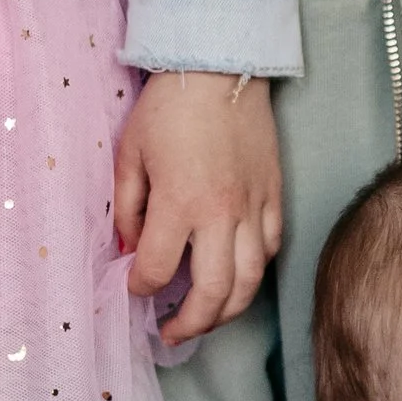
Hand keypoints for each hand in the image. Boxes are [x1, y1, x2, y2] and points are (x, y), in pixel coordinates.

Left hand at [113, 72, 280, 343]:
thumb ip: (127, 207)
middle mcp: (221, 214)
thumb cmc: (169, 108)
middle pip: (213, 293)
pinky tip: (238, 277)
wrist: (221, 68)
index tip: (133, 287)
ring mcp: (254, 207)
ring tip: (208, 320)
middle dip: (191, 323)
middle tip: (172, 332)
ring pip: (249, 280)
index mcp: (179, 203)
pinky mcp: (274, 195)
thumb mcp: (129, 154)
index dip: (141, 288)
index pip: (159, 269)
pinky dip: (255, 272)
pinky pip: (271, 248)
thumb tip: (131, 247)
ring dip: (228, 311)